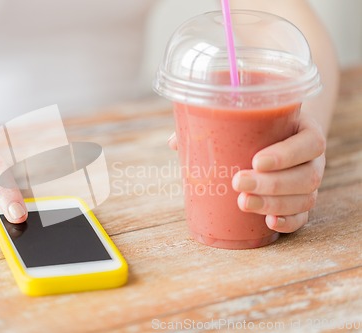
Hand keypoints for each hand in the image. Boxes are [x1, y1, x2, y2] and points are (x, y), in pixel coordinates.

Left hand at [167, 114, 325, 232]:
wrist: (279, 136)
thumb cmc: (258, 127)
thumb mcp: (245, 119)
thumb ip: (214, 125)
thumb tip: (175, 141)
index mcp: (304, 131)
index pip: (309, 143)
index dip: (286, 154)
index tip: (256, 160)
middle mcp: (312, 159)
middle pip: (306, 176)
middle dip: (272, 184)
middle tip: (238, 183)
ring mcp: (308, 183)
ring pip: (304, 198)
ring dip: (274, 204)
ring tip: (243, 203)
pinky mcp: (301, 203)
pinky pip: (303, 218)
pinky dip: (288, 222)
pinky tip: (269, 223)